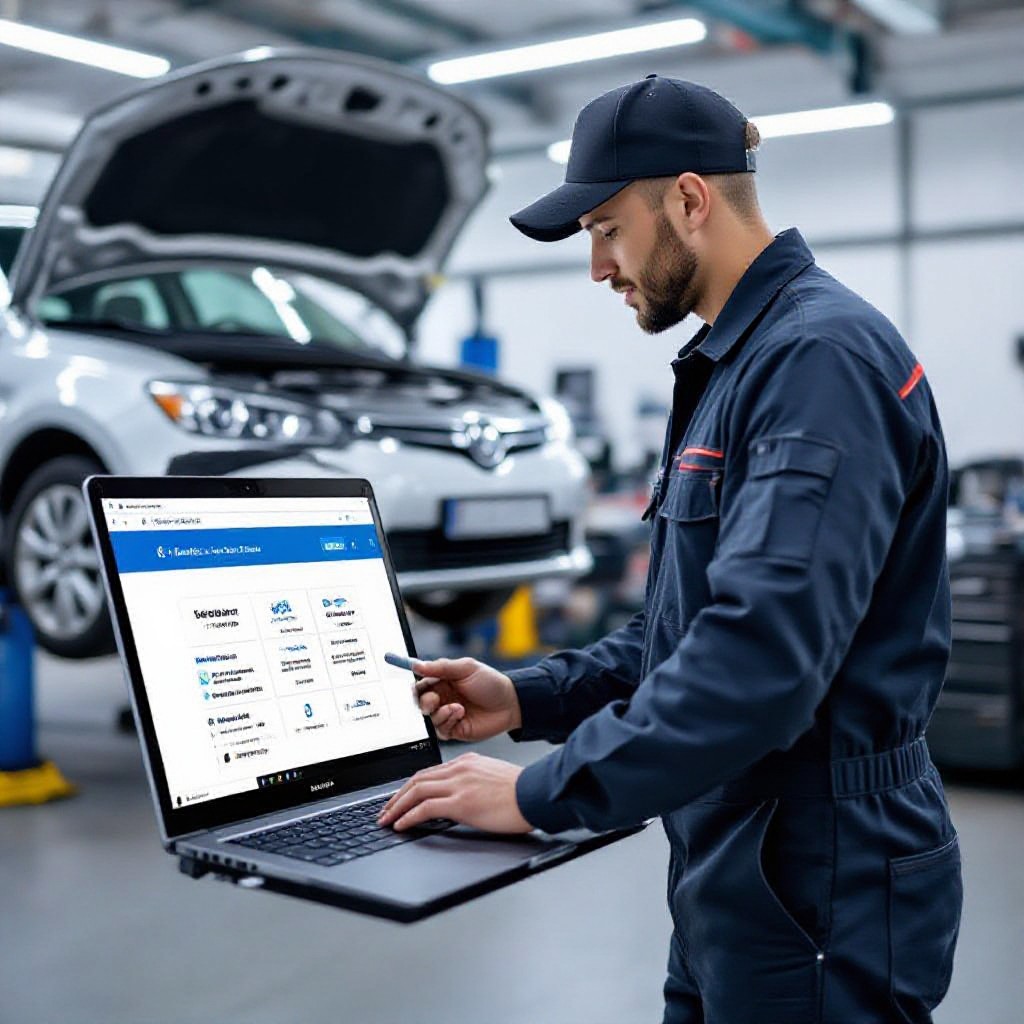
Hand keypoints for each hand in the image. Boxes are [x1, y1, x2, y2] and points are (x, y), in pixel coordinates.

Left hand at [377, 752, 532, 832]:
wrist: (536, 793)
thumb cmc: (522, 792)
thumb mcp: (493, 779)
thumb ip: (473, 783)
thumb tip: (461, 799)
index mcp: (467, 762)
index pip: (429, 772)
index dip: (410, 786)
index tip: (400, 798)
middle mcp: (459, 769)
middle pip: (416, 779)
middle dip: (396, 797)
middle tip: (385, 811)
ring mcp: (459, 784)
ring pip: (416, 791)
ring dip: (397, 807)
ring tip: (387, 820)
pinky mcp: (461, 802)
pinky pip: (425, 807)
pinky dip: (408, 816)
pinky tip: (402, 825)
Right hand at [412, 657, 521, 741]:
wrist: (510, 703)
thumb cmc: (491, 682)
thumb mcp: (466, 668)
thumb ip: (441, 667)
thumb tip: (417, 665)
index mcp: (442, 682)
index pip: (420, 685)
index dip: (414, 687)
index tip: (413, 688)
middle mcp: (443, 699)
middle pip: (421, 704)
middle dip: (424, 703)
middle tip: (434, 700)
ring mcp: (448, 715)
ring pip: (429, 719)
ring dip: (440, 713)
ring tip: (458, 708)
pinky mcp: (455, 730)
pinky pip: (441, 730)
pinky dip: (447, 721)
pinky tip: (460, 714)